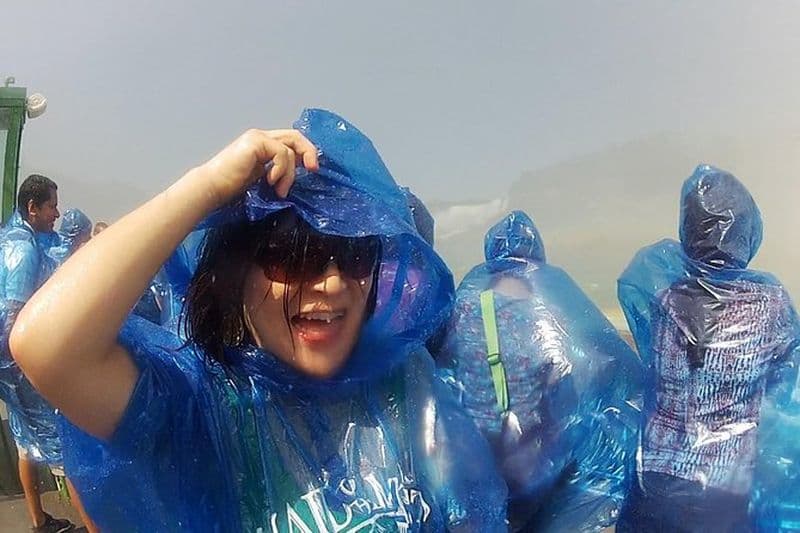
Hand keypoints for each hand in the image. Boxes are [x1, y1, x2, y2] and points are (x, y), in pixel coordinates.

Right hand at [201, 129, 318, 205]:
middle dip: (309, 152)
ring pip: (290, 148)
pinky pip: (282, 153)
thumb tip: (300, 171)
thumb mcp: (263, 178)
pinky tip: (271, 181)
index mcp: (262, 144)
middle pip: (295, 136)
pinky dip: (282, 170)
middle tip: (313, 170)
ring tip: (279, 191)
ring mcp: (257, 137)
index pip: (291, 141)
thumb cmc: (232, 188)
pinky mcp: (255, 142)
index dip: (305, 152)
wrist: (212, 188)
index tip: (312, 170)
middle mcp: (260, 137)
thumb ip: (278, 170)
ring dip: (290, 174)